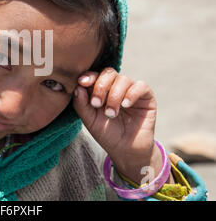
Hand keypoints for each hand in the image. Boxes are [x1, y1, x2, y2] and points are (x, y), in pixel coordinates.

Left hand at [73, 67, 162, 183]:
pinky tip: (125, 105)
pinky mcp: (146, 97)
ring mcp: (131, 90)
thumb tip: (78, 86)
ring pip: (123, 79)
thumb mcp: (90, 120)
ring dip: (115, 95)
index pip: (95, 75)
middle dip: (101, 86)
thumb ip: (81, 104)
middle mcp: (116, 87)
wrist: (126, 151)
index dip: (89, 76)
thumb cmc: (107, 134)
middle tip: (97, 104)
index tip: (82, 83)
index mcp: (101, 90)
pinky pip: (141, 86)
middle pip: (109, 73)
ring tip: (111, 113)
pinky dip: (131, 93)